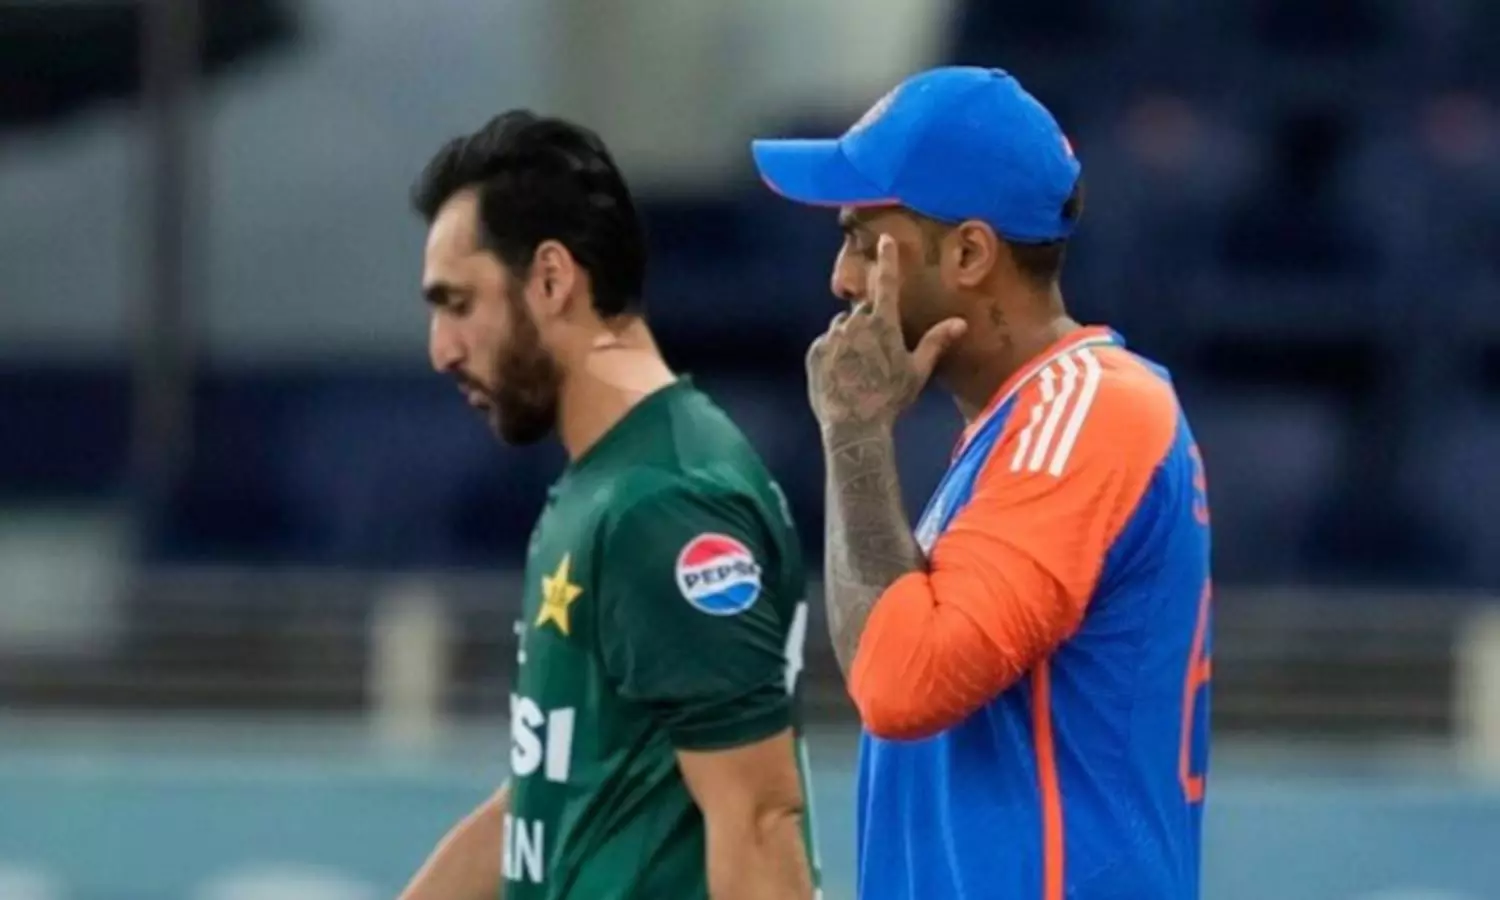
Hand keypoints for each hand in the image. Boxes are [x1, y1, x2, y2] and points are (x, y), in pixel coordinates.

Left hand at [806, 234, 966, 431]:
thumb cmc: (891, 399)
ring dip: (850, 338)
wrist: (854, 425)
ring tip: (858, 370)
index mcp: (883, 324)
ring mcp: (832, 336)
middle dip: (870, 324)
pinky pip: (825, 344)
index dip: (888, 259)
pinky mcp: (815, 351)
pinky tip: (842, 376)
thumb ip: (936, 342)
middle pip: (863, 311)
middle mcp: (855, 323)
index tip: (885, 240)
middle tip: (876, 355)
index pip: (887, 282)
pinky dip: (833, 354)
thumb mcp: (917, 371)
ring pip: (842, 327)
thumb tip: (960, 323)